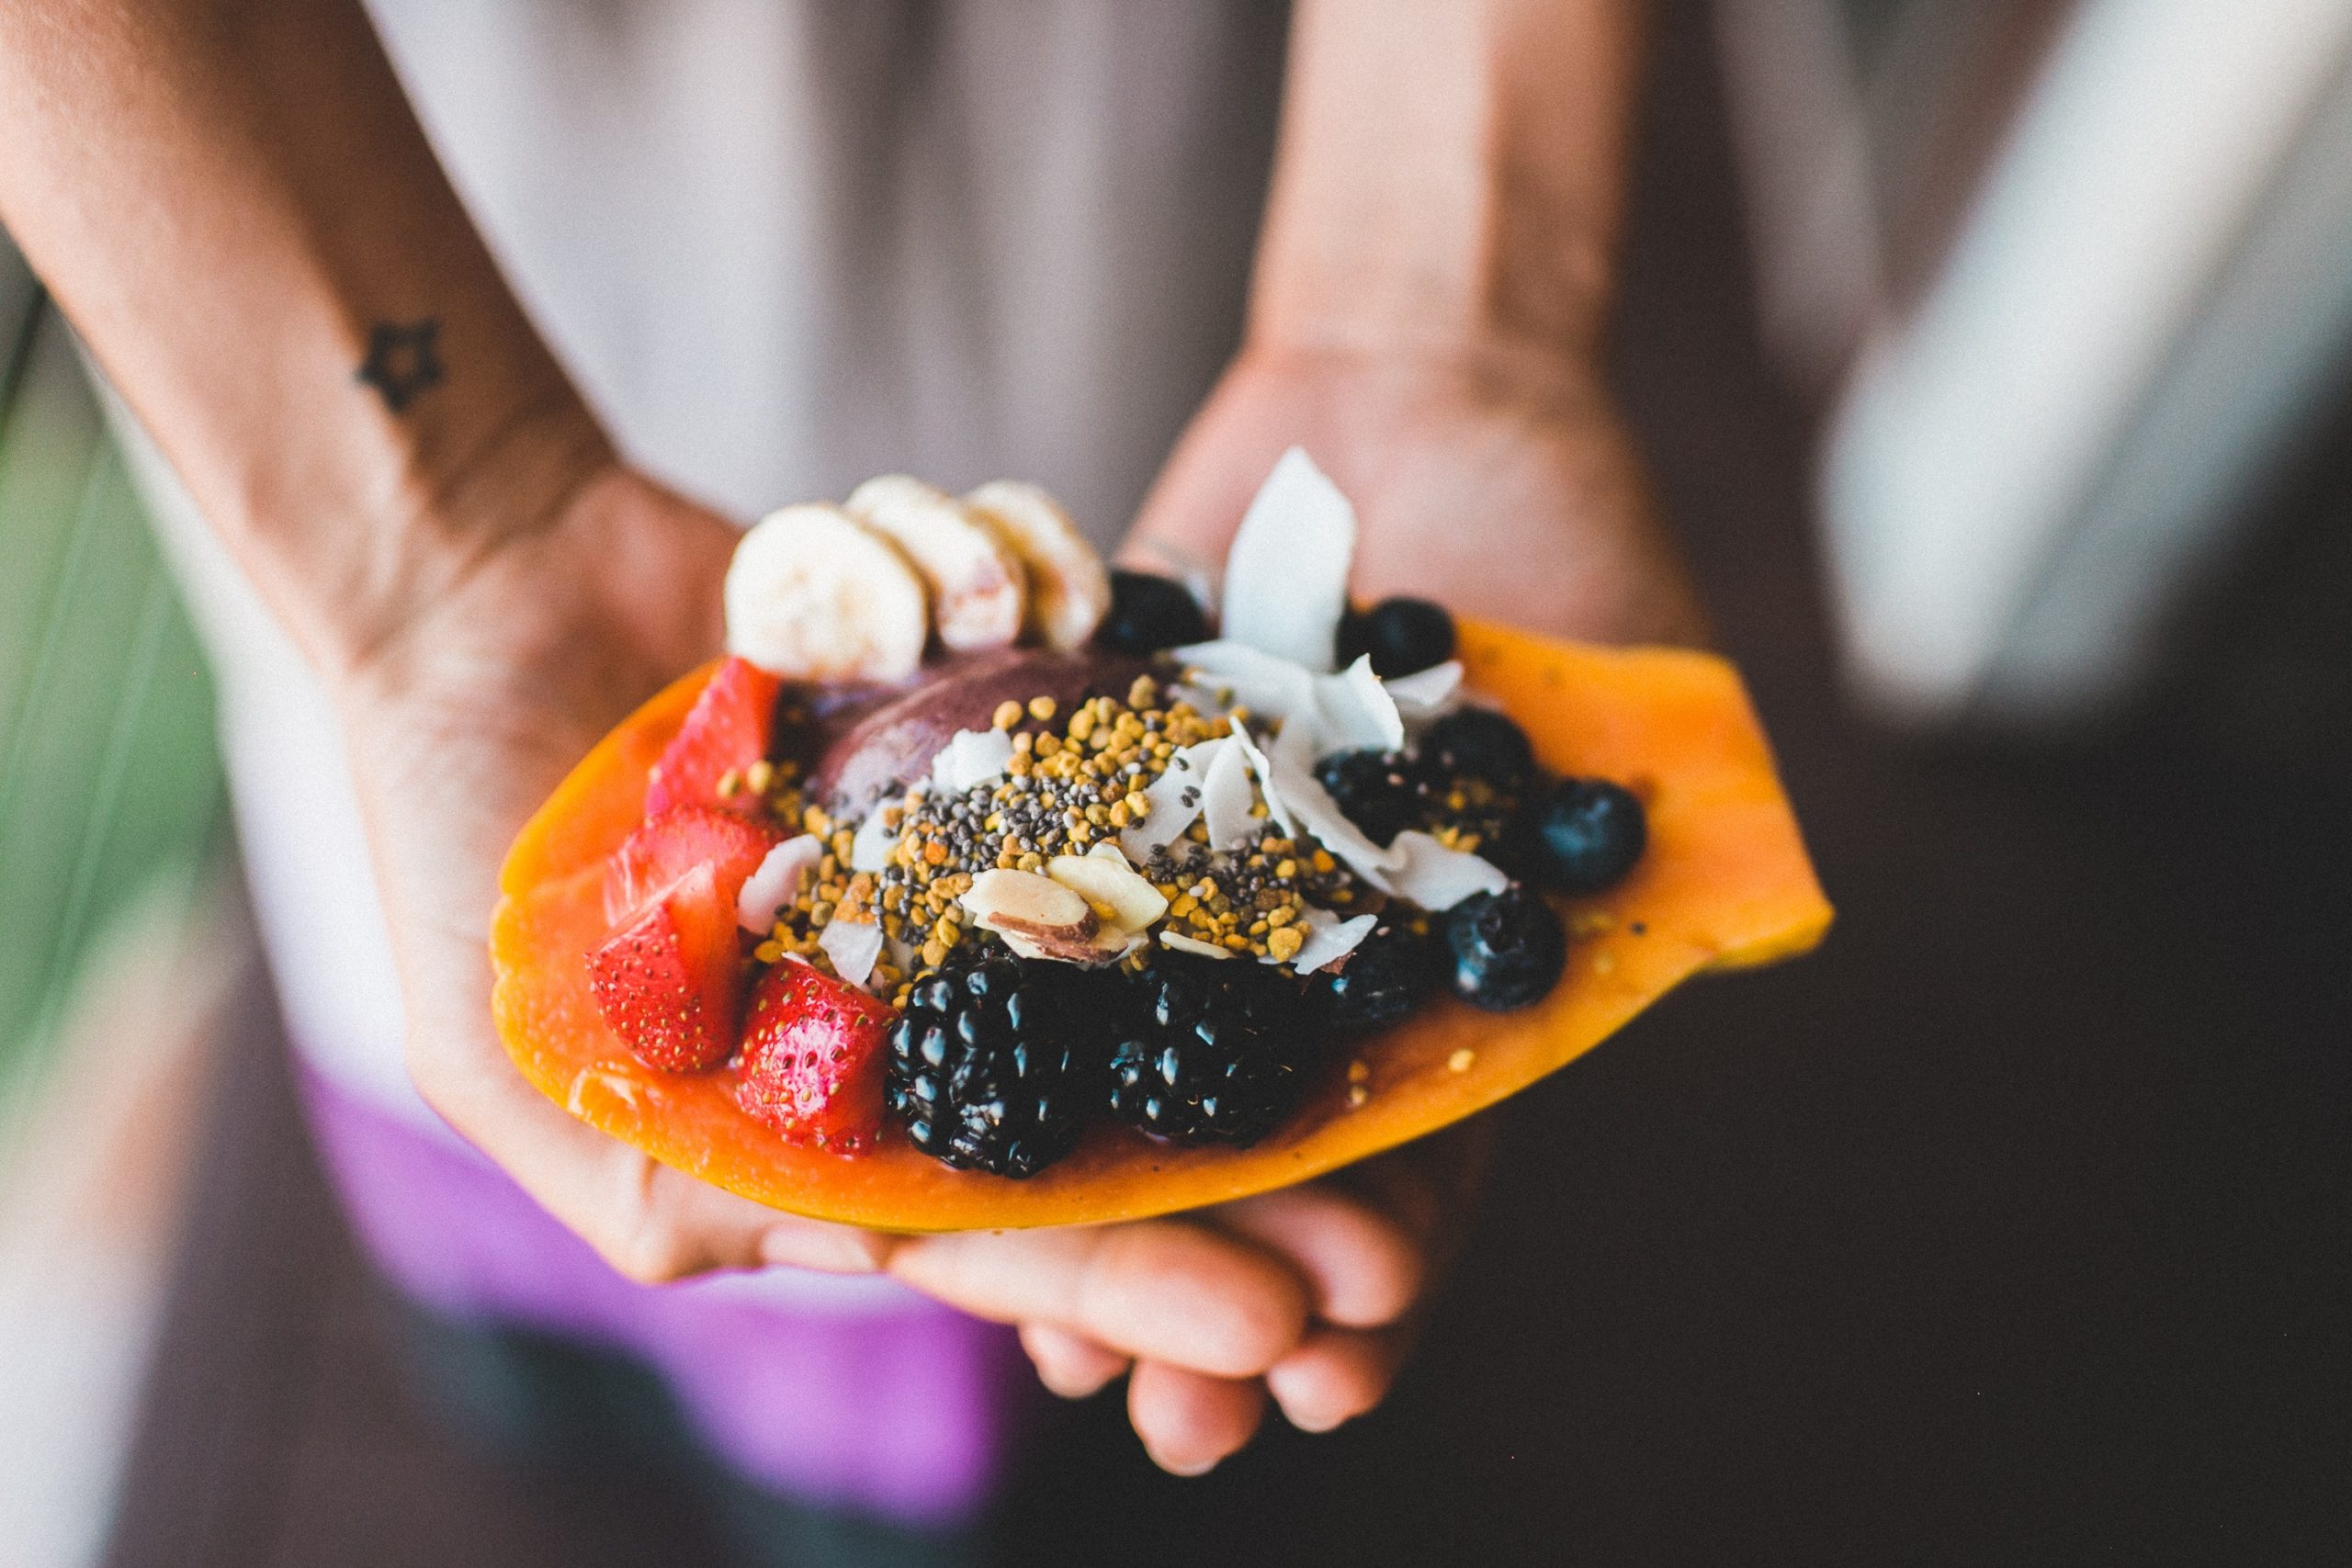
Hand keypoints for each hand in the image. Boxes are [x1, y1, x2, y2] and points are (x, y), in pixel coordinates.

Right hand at [328, 460, 1488, 1474]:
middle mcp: (916, 1004)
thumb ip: (657, 1182)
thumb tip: (862, 1260)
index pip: (995, 1228)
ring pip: (1150, 966)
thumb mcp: (506, 1052)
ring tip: (1418, 1087)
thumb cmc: (450, 824)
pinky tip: (1340, 886)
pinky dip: (1217, 832)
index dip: (1124, 1281)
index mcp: (817, 1112)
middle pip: (1110, 1120)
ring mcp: (968, 872)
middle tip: (1392, 1261)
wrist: (481, 579)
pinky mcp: (997, 740)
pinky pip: (1123, 789)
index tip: (1265, 1330)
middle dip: (1248, 1199)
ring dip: (1275, 1040)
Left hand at [1086, 339, 1710, 1463]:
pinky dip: (990, 1044)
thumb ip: (1668, 814)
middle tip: (1183, 1423)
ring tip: (1054, 1352)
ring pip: (1135, 1086)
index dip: (1386, 1264)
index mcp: (1458, 977)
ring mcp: (1200, 894)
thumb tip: (1744, 913)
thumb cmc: (1564, 523)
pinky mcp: (1090, 810)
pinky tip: (943, 1153)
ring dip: (1103, 1219)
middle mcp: (1320, 960)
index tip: (1341, 1364)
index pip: (1433, 1152)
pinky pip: (1028, 942)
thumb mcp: (1644, 679)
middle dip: (1225, 1294)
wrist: (1417, 389)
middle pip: (1266, 1160)